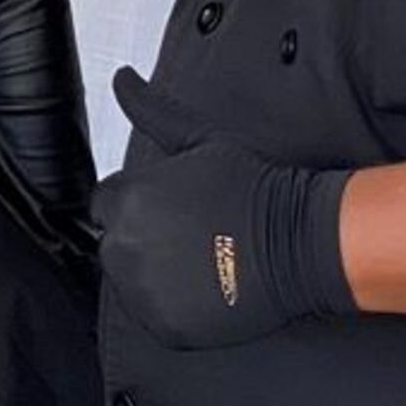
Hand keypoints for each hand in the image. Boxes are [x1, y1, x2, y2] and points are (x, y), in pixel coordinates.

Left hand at [97, 68, 355, 348]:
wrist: (298, 239)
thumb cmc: (252, 186)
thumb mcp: (198, 138)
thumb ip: (151, 108)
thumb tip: (122, 77)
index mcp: (126, 200)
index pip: (107, 204)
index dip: (141, 204)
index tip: (174, 207)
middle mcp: (125, 248)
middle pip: (116, 245)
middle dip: (145, 238)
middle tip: (193, 234)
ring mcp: (144, 293)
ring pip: (133, 282)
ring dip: (158, 272)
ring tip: (202, 259)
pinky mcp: (166, 328)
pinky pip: (157, 316)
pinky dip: (175, 307)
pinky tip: (208, 286)